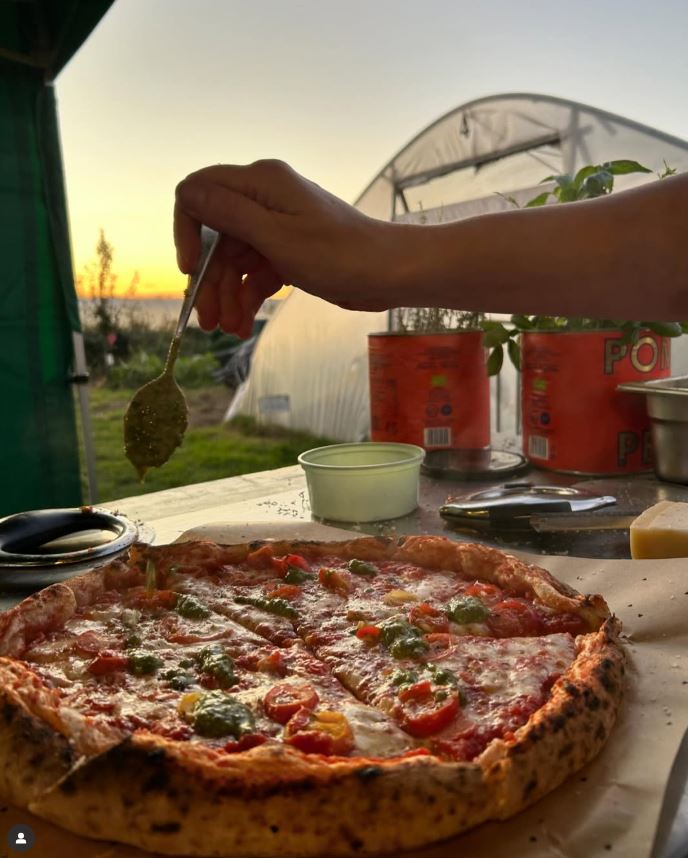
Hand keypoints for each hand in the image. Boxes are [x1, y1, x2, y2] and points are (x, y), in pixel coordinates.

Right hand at [174, 160, 402, 335]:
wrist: (388, 274)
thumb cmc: (339, 254)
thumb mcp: (277, 237)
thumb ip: (229, 214)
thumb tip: (187, 192)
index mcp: (260, 183)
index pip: (200, 193)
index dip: (187, 230)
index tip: (190, 269)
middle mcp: (264, 199)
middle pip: (216, 238)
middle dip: (209, 280)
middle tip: (206, 322)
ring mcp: (277, 227)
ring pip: (234, 261)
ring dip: (227, 296)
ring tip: (228, 330)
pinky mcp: (288, 251)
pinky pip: (255, 273)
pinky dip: (247, 297)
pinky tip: (243, 325)